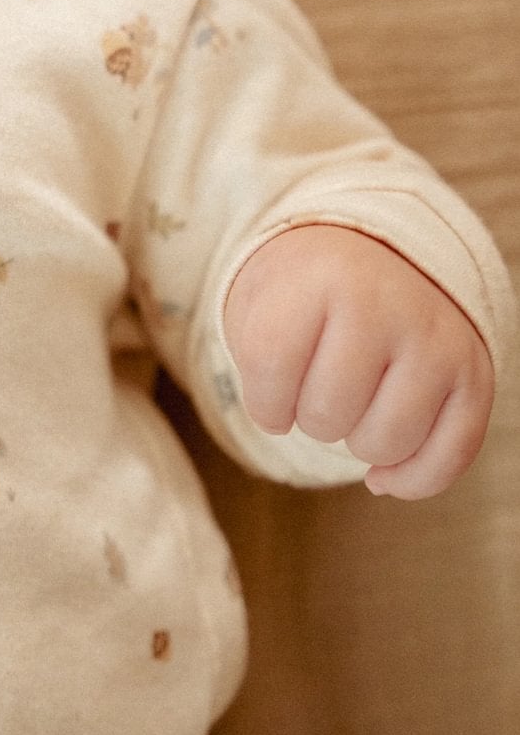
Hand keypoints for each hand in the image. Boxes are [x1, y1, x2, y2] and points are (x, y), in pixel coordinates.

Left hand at [223, 224, 493, 498]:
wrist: (379, 255)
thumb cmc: (309, 293)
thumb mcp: (264, 299)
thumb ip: (258, 360)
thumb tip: (282, 427)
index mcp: (325, 276)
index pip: (269, 363)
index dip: (262, 400)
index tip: (271, 391)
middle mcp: (389, 304)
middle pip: (325, 416)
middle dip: (310, 417)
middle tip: (320, 382)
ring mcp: (437, 342)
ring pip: (383, 444)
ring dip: (356, 441)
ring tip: (355, 402)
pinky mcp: (475, 377)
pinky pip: (447, 460)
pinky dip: (410, 479)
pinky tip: (383, 472)